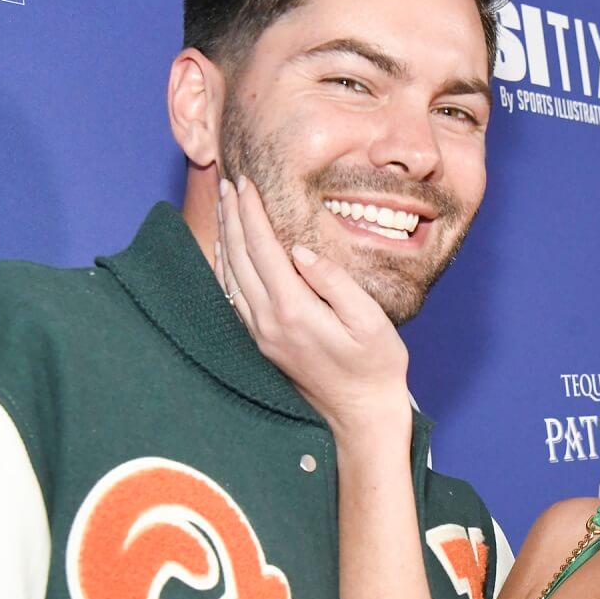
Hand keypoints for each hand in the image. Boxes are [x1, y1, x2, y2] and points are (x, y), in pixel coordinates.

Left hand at [216, 175, 412, 439]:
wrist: (361, 415)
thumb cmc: (375, 367)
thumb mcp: (370, 322)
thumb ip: (336, 283)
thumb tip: (303, 252)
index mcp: (293, 310)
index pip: (263, 249)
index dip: (251, 213)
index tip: (245, 183)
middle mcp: (268, 322)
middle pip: (239, 258)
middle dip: (232, 217)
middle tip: (228, 183)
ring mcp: (261, 334)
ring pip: (230, 276)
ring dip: (225, 238)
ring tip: (224, 207)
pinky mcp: (262, 343)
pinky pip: (233, 297)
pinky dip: (226, 267)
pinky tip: (227, 252)